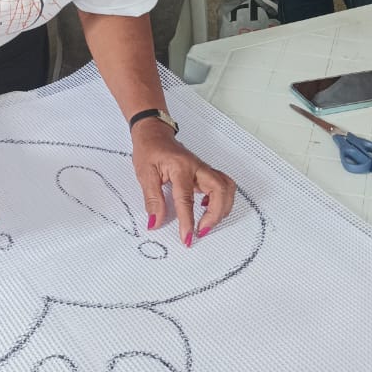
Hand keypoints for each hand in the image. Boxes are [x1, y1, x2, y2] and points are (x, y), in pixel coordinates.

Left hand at [131, 124, 235, 245]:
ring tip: (208, 223)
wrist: (154, 133)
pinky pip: (223, 186)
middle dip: (215, 214)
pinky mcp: (205, 173)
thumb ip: (152, 200)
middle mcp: (197, 167)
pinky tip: (208, 207)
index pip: (186, 198)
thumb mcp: (144, 174)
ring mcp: (203, 169)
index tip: (187, 237)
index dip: (187, 221)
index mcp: (180, 167)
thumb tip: (155, 223)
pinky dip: (222, 200)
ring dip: (223, 208)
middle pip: (220, 190)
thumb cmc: (149, 150)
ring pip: (226, 188)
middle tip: (202, 231)